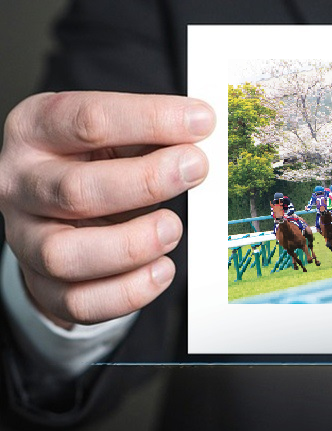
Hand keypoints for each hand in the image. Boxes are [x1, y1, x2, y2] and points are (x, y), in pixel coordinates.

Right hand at [0, 92, 214, 326]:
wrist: (57, 207)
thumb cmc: (96, 161)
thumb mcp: (116, 133)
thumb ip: (154, 132)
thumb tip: (205, 130)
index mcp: (35, 129)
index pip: (88, 120)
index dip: (152, 120)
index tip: (203, 122)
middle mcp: (19, 183)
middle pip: (76, 191)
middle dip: (147, 181)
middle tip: (195, 170)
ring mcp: (25, 238)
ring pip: (65, 255)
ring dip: (132, 245)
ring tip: (173, 228)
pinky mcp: (43, 284)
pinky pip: (79, 302)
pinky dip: (128, 292)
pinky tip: (162, 269)